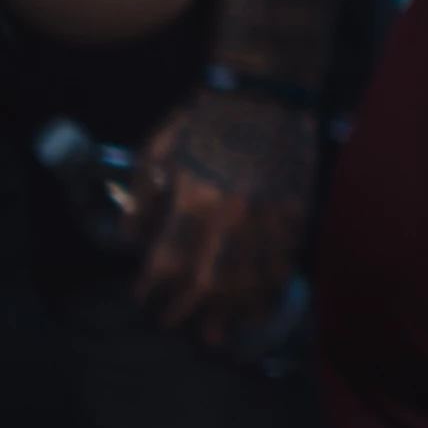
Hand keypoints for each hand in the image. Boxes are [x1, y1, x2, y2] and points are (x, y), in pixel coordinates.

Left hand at [124, 84, 316, 341]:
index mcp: (195, 197)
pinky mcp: (295, 217)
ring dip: (230, 316)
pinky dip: (270, 296)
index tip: (143, 298)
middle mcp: (233, 215)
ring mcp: (269, 219)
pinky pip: (284, 267)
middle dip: (186, 314)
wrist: (266, 94)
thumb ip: (143, 199)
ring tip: (215, 333)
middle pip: (209, 286)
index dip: (152, 290)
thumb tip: (131, 242)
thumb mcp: (159, 152)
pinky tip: (258, 312)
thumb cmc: (205, 120)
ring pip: (250, 285)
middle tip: (172, 325)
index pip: (169, 263)